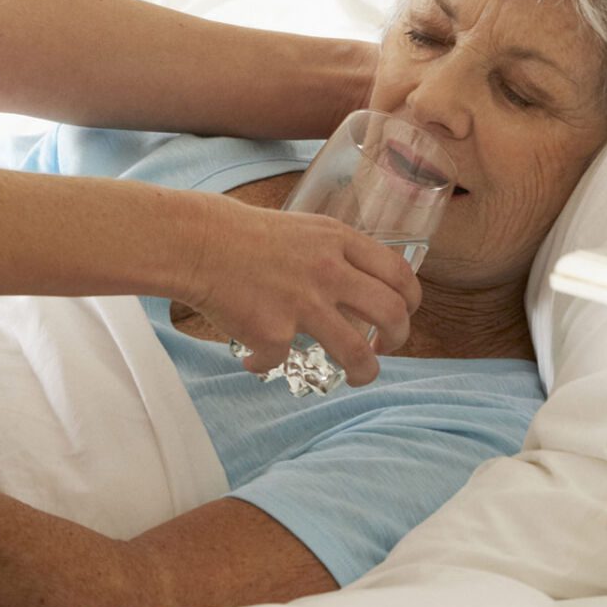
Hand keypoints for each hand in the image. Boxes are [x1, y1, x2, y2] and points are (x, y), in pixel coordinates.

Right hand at [177, 199, 419, 385]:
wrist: (195, 242)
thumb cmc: (239, 232)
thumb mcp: (300, 229)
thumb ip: (330, 252)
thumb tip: (350, 284)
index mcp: (338, 241)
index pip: (399, 273)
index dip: (411, 300)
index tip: (404, 314)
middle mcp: (329, 272)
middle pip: (392, 314)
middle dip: (398, 338)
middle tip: (386, 348)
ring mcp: (304, 304)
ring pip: (357, 352)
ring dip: (364, 372)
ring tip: (356, 377)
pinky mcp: (274, 332)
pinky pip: (280, 361)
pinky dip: (264, 364)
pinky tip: (252, 358)